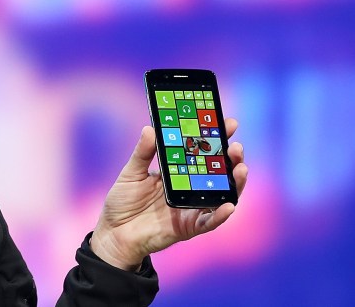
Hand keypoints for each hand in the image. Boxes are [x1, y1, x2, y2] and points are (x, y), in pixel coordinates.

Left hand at [89, 120, 247, 270]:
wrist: (114, 232)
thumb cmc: (123, 201)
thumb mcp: (132, 172)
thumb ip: (143, 153)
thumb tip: (150, 128)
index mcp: (178, 172)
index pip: (202, 153)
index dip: (216, 139)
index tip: (228, 123)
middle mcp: (190, 189)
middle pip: (218, 173)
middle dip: (231, 159)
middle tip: (236, 146)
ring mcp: (192, 208)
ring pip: (222, 196)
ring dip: (235, 184)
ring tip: (241, 169)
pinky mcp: (189, 227)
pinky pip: (209, 222)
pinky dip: (220, 215)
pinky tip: (230, 204)